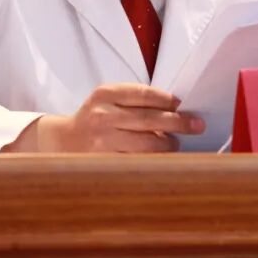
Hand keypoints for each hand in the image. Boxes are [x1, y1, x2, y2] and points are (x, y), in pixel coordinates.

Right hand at [3, 83, 204, 152]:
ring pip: (146, 145)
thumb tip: (175, 109)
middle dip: (177, 123)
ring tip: (176, 144)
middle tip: (197, 125)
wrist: (61, 142)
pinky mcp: (104, 162)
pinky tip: (163, 160)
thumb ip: (135, 101)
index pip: (143, 94)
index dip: (166, 100)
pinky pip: (137, 163)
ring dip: (168, 145)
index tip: (182, 104)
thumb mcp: (108, 100)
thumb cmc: (94, 119)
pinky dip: (154, 162)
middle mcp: (102, 116)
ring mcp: (102, 142)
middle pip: (148, 120)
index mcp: (105, 95)